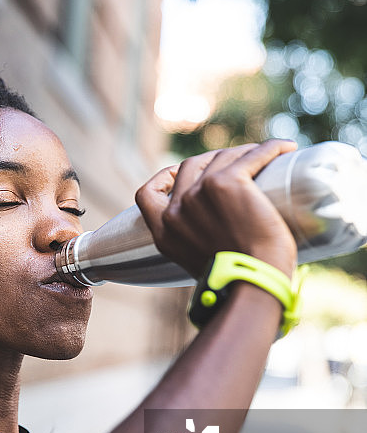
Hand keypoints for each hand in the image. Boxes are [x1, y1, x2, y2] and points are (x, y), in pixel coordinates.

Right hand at [135, 140, 297, 278]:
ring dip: (244, 154)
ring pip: (221, 157)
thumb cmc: (237, 281)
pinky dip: (270, 149)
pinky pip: (252, 156)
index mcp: (164, 231)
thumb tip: (218, 235)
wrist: (252, 285)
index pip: (146, 194)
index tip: (179, 174)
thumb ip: (197, 243)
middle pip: (190, 166)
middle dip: (213, 161)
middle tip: (240, 165)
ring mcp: (199, 193)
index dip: (163, 178)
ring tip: (267, 159)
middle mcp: (177, 209)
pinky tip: (285, 148)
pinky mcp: (228, 182)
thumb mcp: (199, 262)